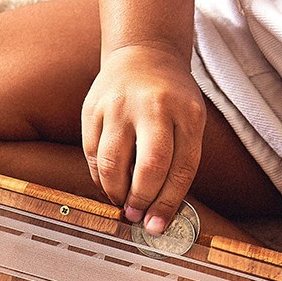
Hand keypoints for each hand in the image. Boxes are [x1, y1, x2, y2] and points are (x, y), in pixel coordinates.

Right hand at [81, 44, 205, 234]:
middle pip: (149, 168)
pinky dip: (99, 176)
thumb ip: (179, 161)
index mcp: (187, 113)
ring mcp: (119, 106)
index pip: (181, 170)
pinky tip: (108, 182)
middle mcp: (153, 107)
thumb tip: (158, 212)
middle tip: (136, 215)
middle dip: (141, 201)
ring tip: (121, 201)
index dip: (167, 204)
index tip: (156, 226)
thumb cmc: (172, 98)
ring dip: (115, 192)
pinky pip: (91, 153)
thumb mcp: (190, 121)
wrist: (144, 53)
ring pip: (112, 164)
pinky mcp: (92, 108)